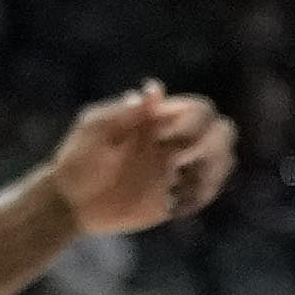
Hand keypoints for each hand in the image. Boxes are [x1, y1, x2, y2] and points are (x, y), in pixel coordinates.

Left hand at [51, 86, 242, 235]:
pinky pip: (208, 193)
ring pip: (224, 162)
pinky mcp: (180, 197)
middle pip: (224, 133)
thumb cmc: (77, 159)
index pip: (202, 109)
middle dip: (212, 148)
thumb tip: (154, 88)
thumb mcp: (94, 130)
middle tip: (178, 165)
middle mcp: (177, 142)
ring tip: (174, 189)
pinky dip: (199, 198)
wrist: (71, 202)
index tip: (169, 142)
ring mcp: (180, 170)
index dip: (198, 123)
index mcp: (160, 120)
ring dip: (210, 175)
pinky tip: (170, 206)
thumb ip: (124, 111)